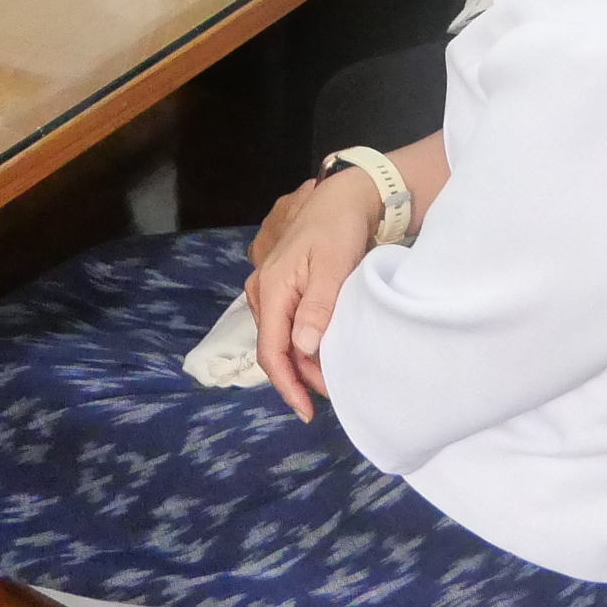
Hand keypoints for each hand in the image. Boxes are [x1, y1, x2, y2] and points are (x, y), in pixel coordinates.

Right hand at [243, 169, 383, 420]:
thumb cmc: (339, 228)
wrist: (344, 195)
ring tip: (329, 376)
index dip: (287, 385)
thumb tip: (303, 348)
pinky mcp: (280, 284)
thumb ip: (317, 307)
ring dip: (301, 361)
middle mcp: (262, 291)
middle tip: (331, 393)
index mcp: (271, 289)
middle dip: (299, 376)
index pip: (271, 351)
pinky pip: (285, 323)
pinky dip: (301, 342)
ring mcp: (268, 287)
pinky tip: (321, 349)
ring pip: (279, 337)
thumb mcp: (334, 266)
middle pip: (274, 348)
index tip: (308, 411)